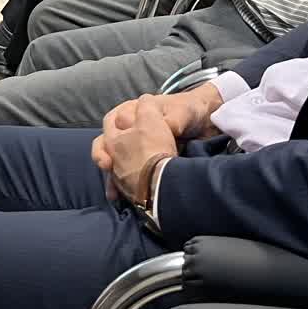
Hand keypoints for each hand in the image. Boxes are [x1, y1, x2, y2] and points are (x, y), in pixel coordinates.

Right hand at [92, 90, 219, 201]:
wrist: (204, 123)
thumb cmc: (189, 111)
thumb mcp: (184, 112)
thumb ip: (175, 119)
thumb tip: (169, 126)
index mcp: (136, 111)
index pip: (117, 120)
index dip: (117, 131)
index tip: (122, 142)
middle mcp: (130, 128)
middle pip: (107, 141)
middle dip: (103, 153)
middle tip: (108, 165)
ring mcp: (134, 146)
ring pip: (113, 160)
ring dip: (111, 175)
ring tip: (113, 190)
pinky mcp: (141, 162)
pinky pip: (124, 174)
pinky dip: (121, 185)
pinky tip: (119, 197)